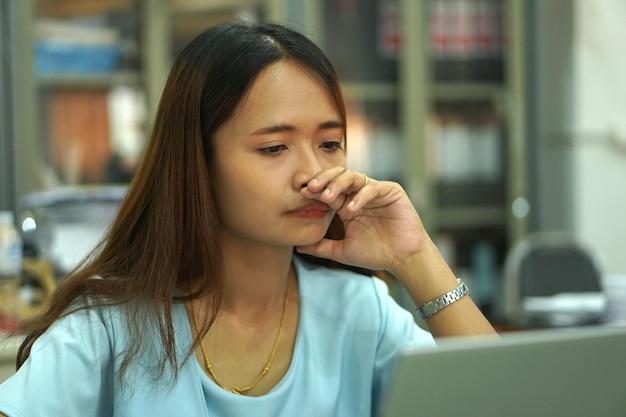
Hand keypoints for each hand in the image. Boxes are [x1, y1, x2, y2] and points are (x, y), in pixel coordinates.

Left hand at [297, 168, 429, 274]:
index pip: (328, 190)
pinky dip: (361, 196)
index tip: (300, 195)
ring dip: (337, 184)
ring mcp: (375, 191)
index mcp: (346, 205)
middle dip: (322, 180)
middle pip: (337, 177)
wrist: (402, 259)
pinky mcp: (391, 191)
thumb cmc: (376, 254)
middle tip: (310, 188)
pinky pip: (373, 187)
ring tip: (326, 196)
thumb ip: (321, 247)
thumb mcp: (342, 251)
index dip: (314, 191)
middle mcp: (359, 194)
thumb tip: (297, 247)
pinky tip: (351, 209)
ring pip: (353, 177)